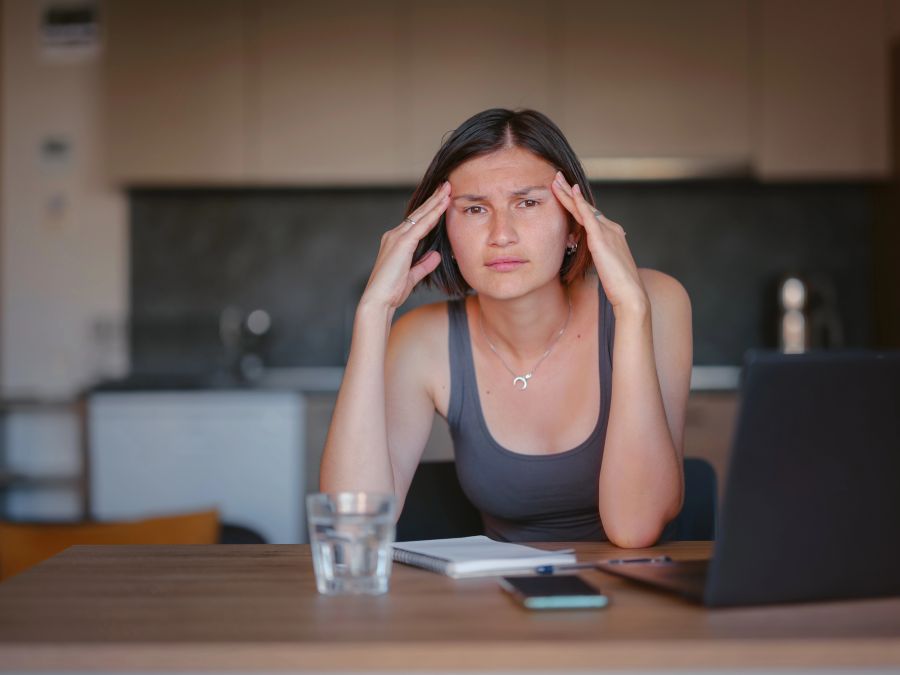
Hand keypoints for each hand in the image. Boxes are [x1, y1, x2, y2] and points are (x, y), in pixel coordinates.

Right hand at [361, 181, 450, 310]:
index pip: (417, 222)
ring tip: (448, 188)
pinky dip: (434, 214)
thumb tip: (436, 255)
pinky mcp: (402, 243)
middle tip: (446, 184)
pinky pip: (422, 225)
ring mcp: (397, 237)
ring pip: (421, 215)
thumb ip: (424, 264)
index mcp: (396, 242)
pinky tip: (443, 205)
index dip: (430, 210)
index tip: (442, 199)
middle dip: (434, 198)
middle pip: (419, 213)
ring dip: (436, 201)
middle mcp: (395, 235)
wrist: (378, 300)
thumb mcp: (412, 276)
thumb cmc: (391, 291)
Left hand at [551, 172, 647, 315]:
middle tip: (558, 177)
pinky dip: (579, 202)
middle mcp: (611, 228)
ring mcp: (607, 232)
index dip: (577, 203)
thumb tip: (592, 255)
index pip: (591, 215)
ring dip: (569, 193)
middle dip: (571, 192)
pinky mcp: (600, 238)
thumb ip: (599, 256)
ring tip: (557, 180)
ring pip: (584, 207)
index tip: (567, 192)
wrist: (630, 294)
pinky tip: (571, 191)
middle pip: (586, 206)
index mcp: (612, 234)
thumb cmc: (619, 286)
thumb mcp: (607, 267)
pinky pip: (587, 216)